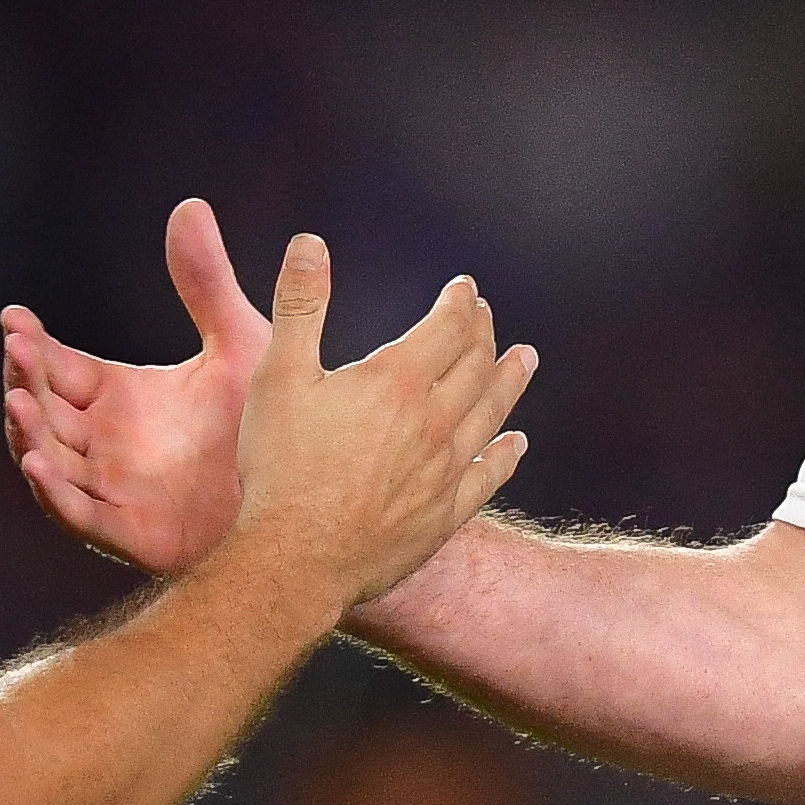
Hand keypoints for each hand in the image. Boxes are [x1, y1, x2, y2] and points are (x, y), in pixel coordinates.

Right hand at [2, 198, 265, 576]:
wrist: (303, 503)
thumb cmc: (269, 428)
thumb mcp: (236, 343)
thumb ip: (206, 284)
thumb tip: (190, 207)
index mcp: (119, 396)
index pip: (59, 366)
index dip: (33, 345)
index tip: (14, 318)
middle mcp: (104, 441)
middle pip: (45, 409)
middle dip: (25, 381)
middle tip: (17, 350)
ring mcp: (110, 488)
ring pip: (49, 460)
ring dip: (27, 432)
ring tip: (18, 403)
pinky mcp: (127, 531)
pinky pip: (77, 514)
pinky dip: (52, 492)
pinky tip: (37, 463)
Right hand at [220, 231, 535, 618]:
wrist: (296, 560)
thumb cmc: (281, 468)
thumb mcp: (279, 376)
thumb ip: (299, 307)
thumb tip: (309, 244)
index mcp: (398, 380)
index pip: (448, 326)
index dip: (460, 303)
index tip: (466, 289)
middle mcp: (434, 421)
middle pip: (477, 365)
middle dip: (484, 334)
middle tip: (488, 319)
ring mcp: (445, 470)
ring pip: (492, 414)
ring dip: (510, 382)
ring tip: (525, 360)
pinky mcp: (444, 515)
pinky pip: (487, 476)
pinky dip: (506, 454)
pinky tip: (516, 444)